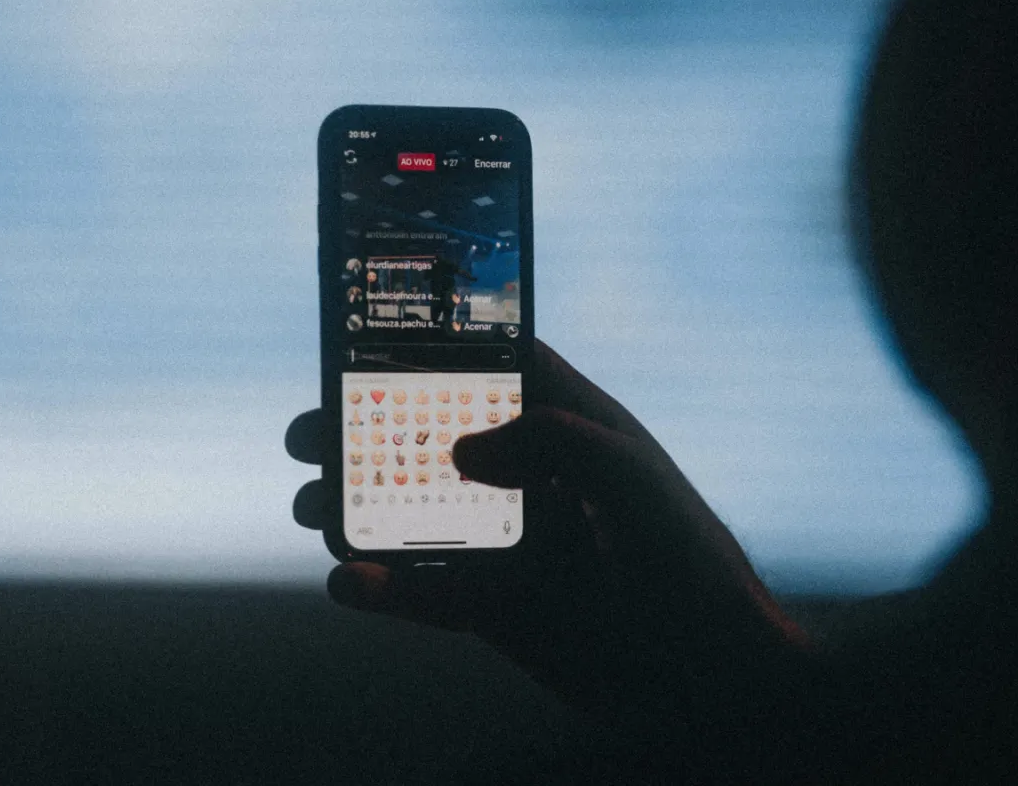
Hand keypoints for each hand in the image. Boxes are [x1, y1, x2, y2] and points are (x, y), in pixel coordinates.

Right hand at [286, 341, 809, 761]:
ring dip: (355, 510)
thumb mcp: (634, 484)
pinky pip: (423, 593)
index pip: (497, 370)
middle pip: (433, 441)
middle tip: (308, 433)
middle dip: (365, 434)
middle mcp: (532, 480)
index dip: (438, 348)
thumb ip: (556, 443)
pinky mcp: (495, 609)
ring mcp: (508, 545)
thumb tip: (463, 449)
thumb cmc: (690, 569)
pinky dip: (380, 589)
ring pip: (413, 517)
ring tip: (310, 508)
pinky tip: (349, 582)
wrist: (709, 682)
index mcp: (572, 430)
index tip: (369, 335)